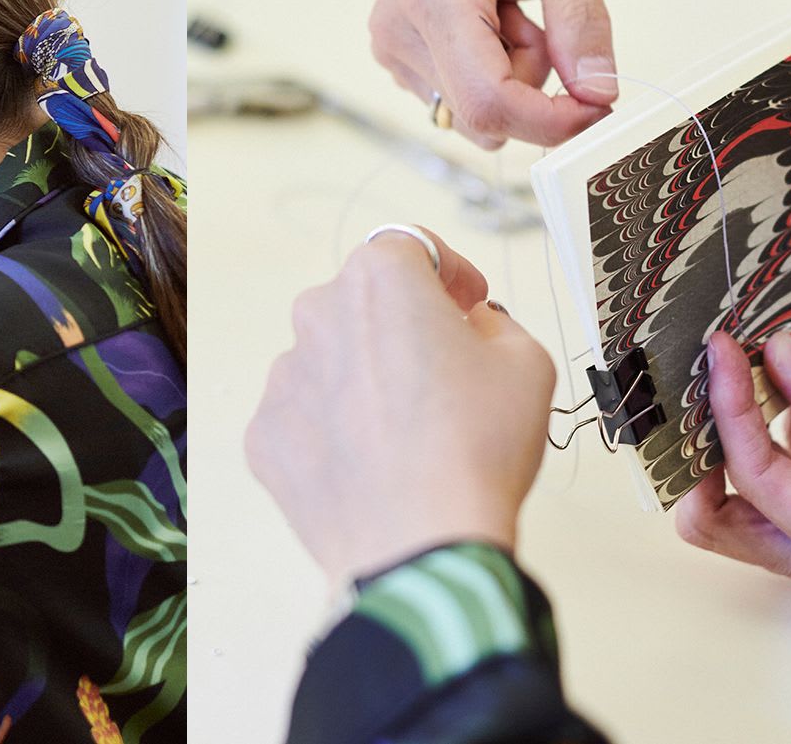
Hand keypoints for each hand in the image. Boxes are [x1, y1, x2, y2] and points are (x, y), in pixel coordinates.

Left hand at [247, 227, 555, 583]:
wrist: (420, 544)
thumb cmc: (477, 446)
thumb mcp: (526, 363)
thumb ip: (495, 322)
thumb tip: (472, 325)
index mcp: (380, 279)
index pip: (411, 247)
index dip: (446, 271)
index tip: (465, 300)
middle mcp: (317, 314)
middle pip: (362, 303)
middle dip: (401, 325)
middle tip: (442, 370)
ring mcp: (283, 377)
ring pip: (329, 360)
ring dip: (363, 379)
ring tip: (407, 432)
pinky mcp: (264, 434)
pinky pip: (304, 417)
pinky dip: (333, 430)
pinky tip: (373, 465)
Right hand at [369, 0, 615, 149]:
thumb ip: (583, 22)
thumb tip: (599, 93)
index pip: (489, 100)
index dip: (550, 121)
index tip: (597, 108)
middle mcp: (398, 28)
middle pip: (482, 116)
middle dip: (532, 88)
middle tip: (541, 21)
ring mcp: (390, 45)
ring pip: (473, 113)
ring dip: (511, 77)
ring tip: (511, 10)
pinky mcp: (393, 53)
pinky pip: (457, 98)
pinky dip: (489, 71)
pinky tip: (489, 19)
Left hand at [675, 332, 790, 589]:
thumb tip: (776, 354)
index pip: (753, 477)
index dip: (728, 408)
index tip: (722, 351)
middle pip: (713, 518)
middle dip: (703, 449)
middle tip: (715, 380)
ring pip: (734, 503)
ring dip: (733, 442)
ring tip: (749, 377)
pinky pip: (771, 486)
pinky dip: (770, 441)